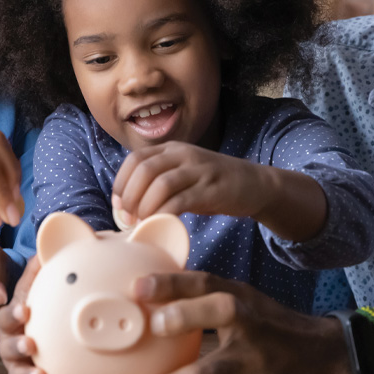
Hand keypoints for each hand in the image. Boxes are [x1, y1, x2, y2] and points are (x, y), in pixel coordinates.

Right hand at [0, 255, 48, 373]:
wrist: (34, 324)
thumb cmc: (35, 303)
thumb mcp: (35, 286)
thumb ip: (37, 271)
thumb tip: (44, 249)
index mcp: (12, 318)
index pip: (6, 315)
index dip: (14, 313)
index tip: (25, 310)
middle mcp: (10, 342)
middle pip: (7, 347)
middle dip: (18, 346)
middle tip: (31, 344)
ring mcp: (17, 364)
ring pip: (16, 373)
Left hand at [112, 142, 257, 224]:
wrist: (255, 184)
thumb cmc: (212, 185)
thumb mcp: (183, 173)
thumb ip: (158, 181)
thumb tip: (126, 204)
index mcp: (172, 149)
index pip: (135, 159)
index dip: (120, 182)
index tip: (118, 205)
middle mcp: (183, 154)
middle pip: (144, 169)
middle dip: (129, 196)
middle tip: (127, 218)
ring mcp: (199, 170)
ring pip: (160, 184)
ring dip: (144, 207)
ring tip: (141, 223)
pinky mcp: (212, 189)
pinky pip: (181, 201)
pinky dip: (165, 214)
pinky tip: (161, 224)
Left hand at [114, 272, 350, 373]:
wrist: (329, 358)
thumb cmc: (272, 326)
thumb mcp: (246, 301)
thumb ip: (205, 298)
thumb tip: (149, 297)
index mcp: (242, 297)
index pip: (206, 282)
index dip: (173, 281)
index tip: (138, 285)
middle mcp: (251, 324)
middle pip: (218, 314)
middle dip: (182, 318)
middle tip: (147, 327)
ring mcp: (257, 363)